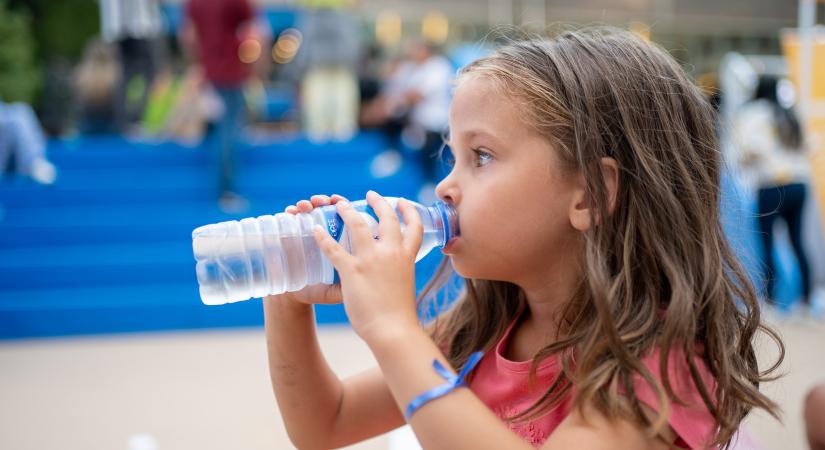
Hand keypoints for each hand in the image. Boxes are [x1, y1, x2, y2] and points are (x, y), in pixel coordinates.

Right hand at [266, 194, 348, 305]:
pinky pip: (291, 218)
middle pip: (330, 207)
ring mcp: (308, 230)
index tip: (344, 204)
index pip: (348, 218)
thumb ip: (356, 282)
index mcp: (342, 239)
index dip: (348, 208)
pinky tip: (292, 212)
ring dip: (311, 203)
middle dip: (329, 200)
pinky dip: (292, 211)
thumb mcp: (342, 288)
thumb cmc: (323, 289)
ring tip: (308, 205)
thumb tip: (371, 274)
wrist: (298, 295)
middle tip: (327, 201)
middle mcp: (325, 230)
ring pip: (312, 208)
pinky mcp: (290, 234)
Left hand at [312, 190, 423, 343]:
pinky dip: (322, 237)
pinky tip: (314, 230)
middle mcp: (391, 253)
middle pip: (386, 217)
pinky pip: (333, 248)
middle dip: (379, 202)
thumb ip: (398, 276)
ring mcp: (371, 260)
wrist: (393, 330)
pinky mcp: (352, 271)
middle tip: (371, 195)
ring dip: (347, 211)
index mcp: (407, 258)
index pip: (414, 227)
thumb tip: (394, 277)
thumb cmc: (400, 316)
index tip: (403, 202)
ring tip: (339, 203)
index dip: (409, 212)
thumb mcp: (404, 287)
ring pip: (357, 224)